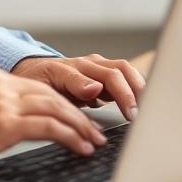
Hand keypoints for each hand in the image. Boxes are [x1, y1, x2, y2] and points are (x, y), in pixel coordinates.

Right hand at [0, 62, 106, 176]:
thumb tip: (12, 120)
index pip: (36, 86)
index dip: (61, 102)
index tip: (76, 117)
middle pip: (51, 94)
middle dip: (78, 114)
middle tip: (95, 130)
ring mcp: (1, 100)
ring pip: (56, 108)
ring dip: (80, 127)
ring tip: (94, 141)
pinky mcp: (3, 123)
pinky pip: (48, 127)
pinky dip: (70, 137)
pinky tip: (80, 147)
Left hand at [10, 54, 145, 120]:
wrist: (34, 73)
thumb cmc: (39, 80)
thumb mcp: (45, 84)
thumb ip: (71, 85)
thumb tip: (95, 89)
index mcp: (75, 67)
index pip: (106, 75)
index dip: (121, 94)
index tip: (129, 112)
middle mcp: (90, 65)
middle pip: (121, 71)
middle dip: (134, 93)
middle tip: (140, 117)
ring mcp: (99, 69)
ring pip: (127, 72)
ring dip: (139, 90)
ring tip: (147, 111)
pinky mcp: (105, 78)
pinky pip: (125, 80)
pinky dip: (135, 91)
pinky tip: (142, 106)